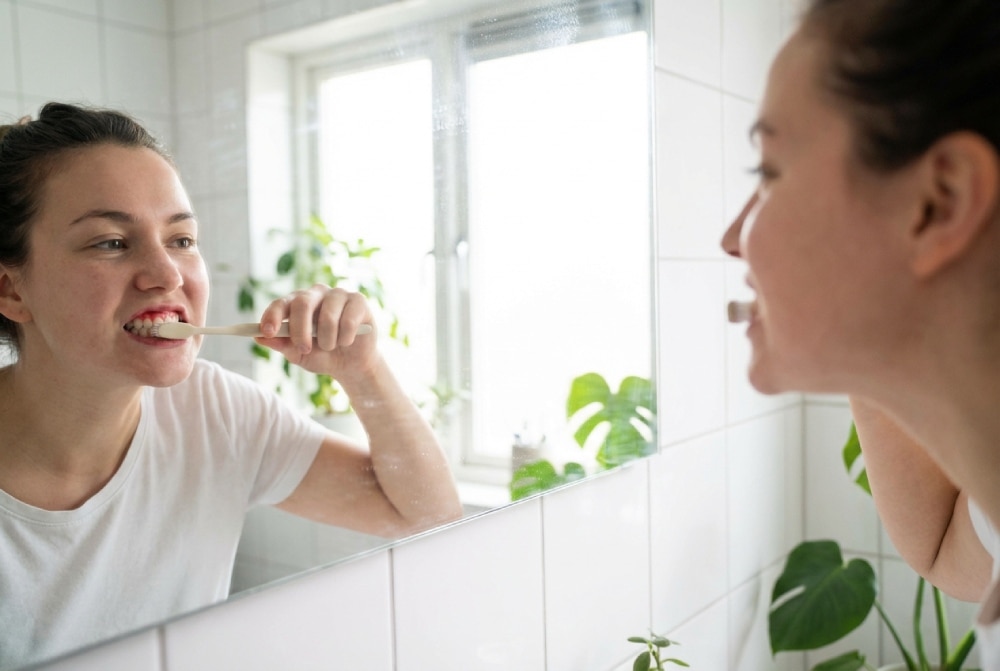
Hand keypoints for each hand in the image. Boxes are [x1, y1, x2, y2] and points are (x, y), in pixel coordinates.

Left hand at [255, 284, 377, 377]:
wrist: (351, 365)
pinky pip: (348, 321)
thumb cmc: (322, 356)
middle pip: (302, 303)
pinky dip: (345, 338)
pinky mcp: (358, 301)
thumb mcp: (298, 354)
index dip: (273, 316)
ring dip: (327, 340)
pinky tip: (348, 340)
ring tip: (331, 346)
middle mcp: (316, 294)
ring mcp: (338, 294)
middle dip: (300, 329)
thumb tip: (259, 338)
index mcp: (296, 303)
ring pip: (327, 315)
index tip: (267, 332)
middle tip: (304, 348)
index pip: (281, 303)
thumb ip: (282, 344)